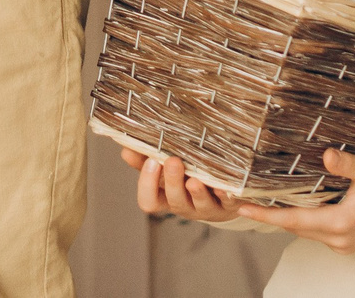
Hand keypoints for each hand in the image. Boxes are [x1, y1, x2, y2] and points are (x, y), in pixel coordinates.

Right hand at [122, 148, 244, 223]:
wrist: (219, 195)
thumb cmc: (185, 177)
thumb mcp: (163, 171)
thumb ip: (145, 160)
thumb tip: (125, 146)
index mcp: (166, 198)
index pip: (149, 201)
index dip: (148, 185)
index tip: (151, 162)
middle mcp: (185, 206)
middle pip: (175, 201)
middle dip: (173, 182)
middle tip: (172, 161)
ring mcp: (206, 207)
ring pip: (200, 204)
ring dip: (197, 192)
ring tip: (194, 179)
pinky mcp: (229, 205)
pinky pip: (228, 203)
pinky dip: (226, 195)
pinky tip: (224, 186)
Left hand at [232, 148, 354, 252]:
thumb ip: (348, 164)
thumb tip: (326, 155)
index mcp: (341, 222)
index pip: (293, 220)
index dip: (265, 215)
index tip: (242, 208)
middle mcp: (339, 239)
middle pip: (295, 227)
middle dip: (270, 215)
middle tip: (246, 199)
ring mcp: (344, 244)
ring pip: (307, 230)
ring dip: (288, 217)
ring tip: (265, 200)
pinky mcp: (349, 242)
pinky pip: (319, 232)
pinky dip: (306, 220)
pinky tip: (298, 204)